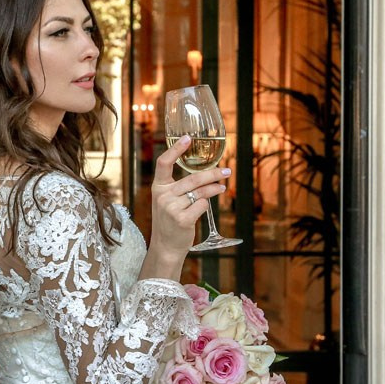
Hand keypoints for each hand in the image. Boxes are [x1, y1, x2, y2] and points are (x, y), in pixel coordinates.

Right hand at [140, 135, 230, 279]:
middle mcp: (163, 196)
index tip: (187, 138)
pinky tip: (202, 209)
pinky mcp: (182, 219)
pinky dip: (206, 206)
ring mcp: (171, 208)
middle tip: (226, 171)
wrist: (166, 246)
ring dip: (214, 189)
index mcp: (158, 187)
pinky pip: (202, 206)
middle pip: (193, 179)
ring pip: (201, 192)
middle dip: (213, 173)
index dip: (175, 149)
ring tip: (221, 187)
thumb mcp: (168, 201)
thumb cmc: (170, 220)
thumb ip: (180, 187)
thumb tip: (207, 172)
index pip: (163, 163)